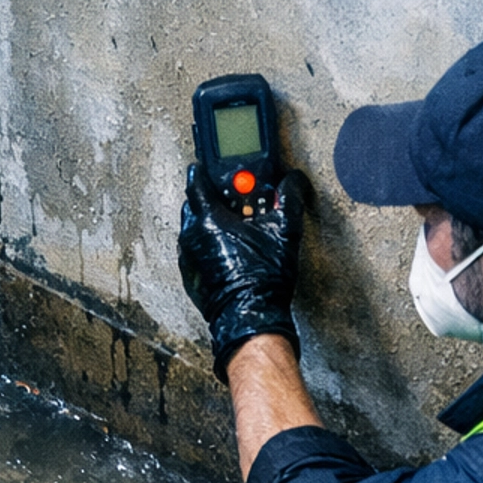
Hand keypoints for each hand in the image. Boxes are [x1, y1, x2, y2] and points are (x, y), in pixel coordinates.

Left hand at [178, 162, 308, 375]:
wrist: (250, 316)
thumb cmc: (263, 276)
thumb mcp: (285, 232)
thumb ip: (289, 199)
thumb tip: (294, 180)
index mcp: (209, 219)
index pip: (198, 183)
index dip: (203, 172)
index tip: (207, 166)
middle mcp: (192, 236)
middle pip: (194, 205)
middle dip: (210, 198)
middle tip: (231, 198)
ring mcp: (188, 257)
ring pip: (193, 228)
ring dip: (208, 222)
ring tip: (232, 225)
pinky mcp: (190, 275)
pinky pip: (194, 250)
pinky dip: (206, 244)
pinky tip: (226, 248)